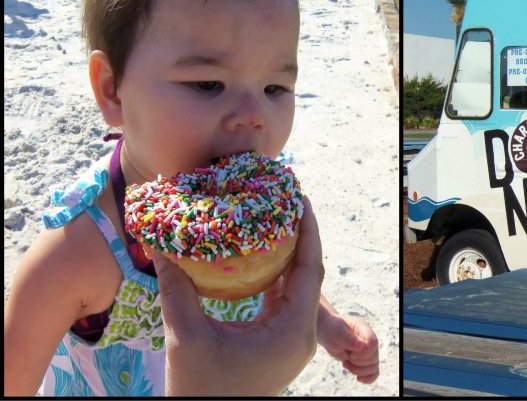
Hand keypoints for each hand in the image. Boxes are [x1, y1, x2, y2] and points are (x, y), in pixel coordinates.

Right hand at [152, 196, 323, 395]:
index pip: (311, 269)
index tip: (301, 199)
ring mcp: (291, 340)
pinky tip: (256, 255)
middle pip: (308, 274)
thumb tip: (160, 246)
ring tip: (270, 219)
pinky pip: (283, 301)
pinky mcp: (278, 344)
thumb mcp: (186, 338)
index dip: (308, 231)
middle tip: (283, 201)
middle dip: (298, 236)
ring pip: (296, 287)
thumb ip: (176, 290)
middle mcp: (300, 334)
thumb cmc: (201, 390)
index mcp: (292, 330)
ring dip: (285, 255)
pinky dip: (273, 277)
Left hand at [317, 311, 379, 382]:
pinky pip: (374, 372)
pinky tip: (358, 378)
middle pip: (374, 357)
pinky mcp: (365, 361)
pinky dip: (368, 378)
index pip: (373, 343)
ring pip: (374, 366)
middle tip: (346, 355)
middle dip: (357, 362)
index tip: (349, 353)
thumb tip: (361, 346)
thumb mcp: (337, 331)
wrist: (328, 333)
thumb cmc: (332, 329)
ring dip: (358, 370)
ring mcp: (368, 351)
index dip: (363, 353)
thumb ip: (348, 338)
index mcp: (364, 329)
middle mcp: (369, 340)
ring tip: (345, 363)